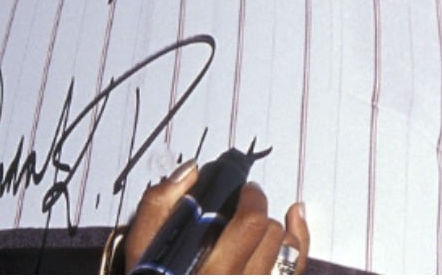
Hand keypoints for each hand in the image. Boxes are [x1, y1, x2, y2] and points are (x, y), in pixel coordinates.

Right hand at [121, 161, 308, 273]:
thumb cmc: (151, 277)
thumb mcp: (142, 248)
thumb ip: (159, 206)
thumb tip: (189, 172)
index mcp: (211, 271)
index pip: (251, 225)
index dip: (252, 199)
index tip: (244, 191)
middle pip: (272, 234)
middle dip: (259, 213)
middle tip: (243, 207)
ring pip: (289, 250)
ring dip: (277, 228)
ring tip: (262, 219)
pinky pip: (296, 266)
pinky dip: (298, 241)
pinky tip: (295, 221)